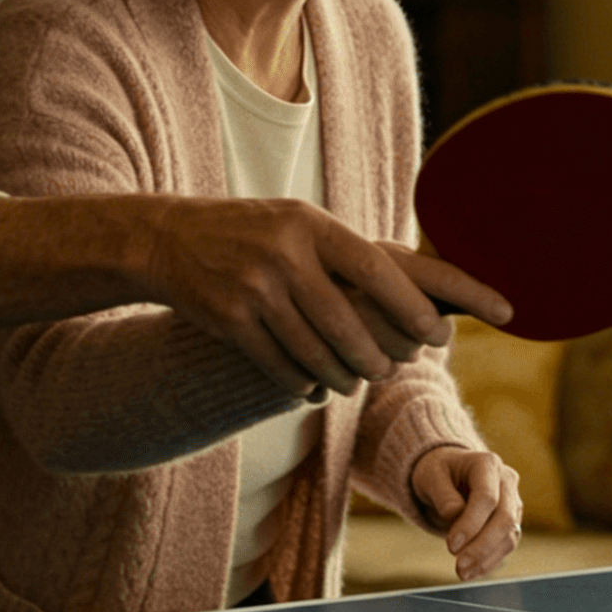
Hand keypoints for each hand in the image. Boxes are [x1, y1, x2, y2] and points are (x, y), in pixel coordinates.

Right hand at [142, 197, 494, 395]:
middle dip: (379, 358)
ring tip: (355, 382)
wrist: (169, 237)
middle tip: (393, 369)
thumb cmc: (254, 233)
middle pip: (349, 325)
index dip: (414, 308)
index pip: (378, 271)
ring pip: (316, 354)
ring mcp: (254, 289)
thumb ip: (347, 253)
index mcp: (312, 226)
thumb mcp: (299, 223)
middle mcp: (285, 255)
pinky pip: (280, 367)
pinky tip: (312, 387)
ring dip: (343, 377)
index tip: (442, 334)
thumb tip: (418, 291)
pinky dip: (302, 383)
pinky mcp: (229, 320)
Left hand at [413, 446, 522, 581]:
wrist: (449, 475)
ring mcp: (513, 502)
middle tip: (459, 566)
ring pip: (510, 535)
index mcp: (487, 464)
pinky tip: (472, 572)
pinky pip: (506, 545)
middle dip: (482, 546)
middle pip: (505, 518)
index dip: (471, 524)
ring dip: (487, 558)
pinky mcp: (511, 522)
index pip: (487, 498)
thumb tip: (454, 515)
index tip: (451, 546)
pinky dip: (490, 562)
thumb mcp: (430, 476)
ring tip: (462, 573)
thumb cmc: (439, 472)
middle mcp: (506, 481)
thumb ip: (442, 494)